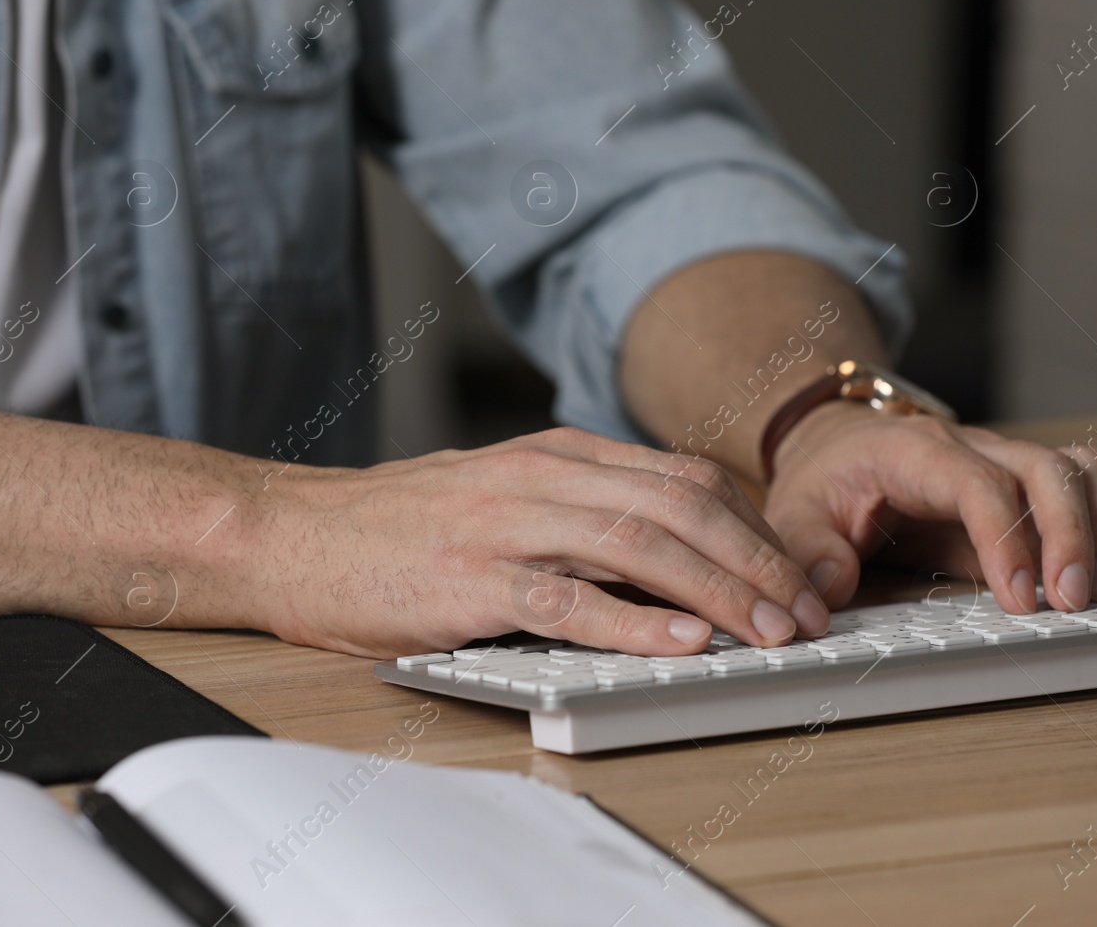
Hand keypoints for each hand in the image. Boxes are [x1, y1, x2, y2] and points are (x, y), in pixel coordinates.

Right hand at [255, 428, 828, 657]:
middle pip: (680, 507)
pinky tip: (678, 639)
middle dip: (756, 561)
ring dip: (716, 589)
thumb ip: (584, 507)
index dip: (754, 526)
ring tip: (766, 630)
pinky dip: (630, 619)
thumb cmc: (401, 524)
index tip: (795, 574)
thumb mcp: (507, 491)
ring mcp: (507, 525)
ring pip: (639, 544)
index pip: (685, 479)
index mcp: (560, 455)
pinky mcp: (469, 580)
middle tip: (803, 612)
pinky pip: (566, 598)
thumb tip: (674, 547)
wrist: (293, 532)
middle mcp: (544, 478)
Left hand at [762, 401, 1096, 612]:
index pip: (975, 483)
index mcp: (916, 452)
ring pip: (1084, 469)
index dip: (1005, 537)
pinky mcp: (1035, 484)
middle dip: (1071, 535)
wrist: (842, 441)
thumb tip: (830, 584)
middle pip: (1047, 469)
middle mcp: (976, 447)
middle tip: (1073, 603)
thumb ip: (807, 548)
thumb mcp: (795, 511)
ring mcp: (1013, 460)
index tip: (1020, 598)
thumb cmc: (827, 481)